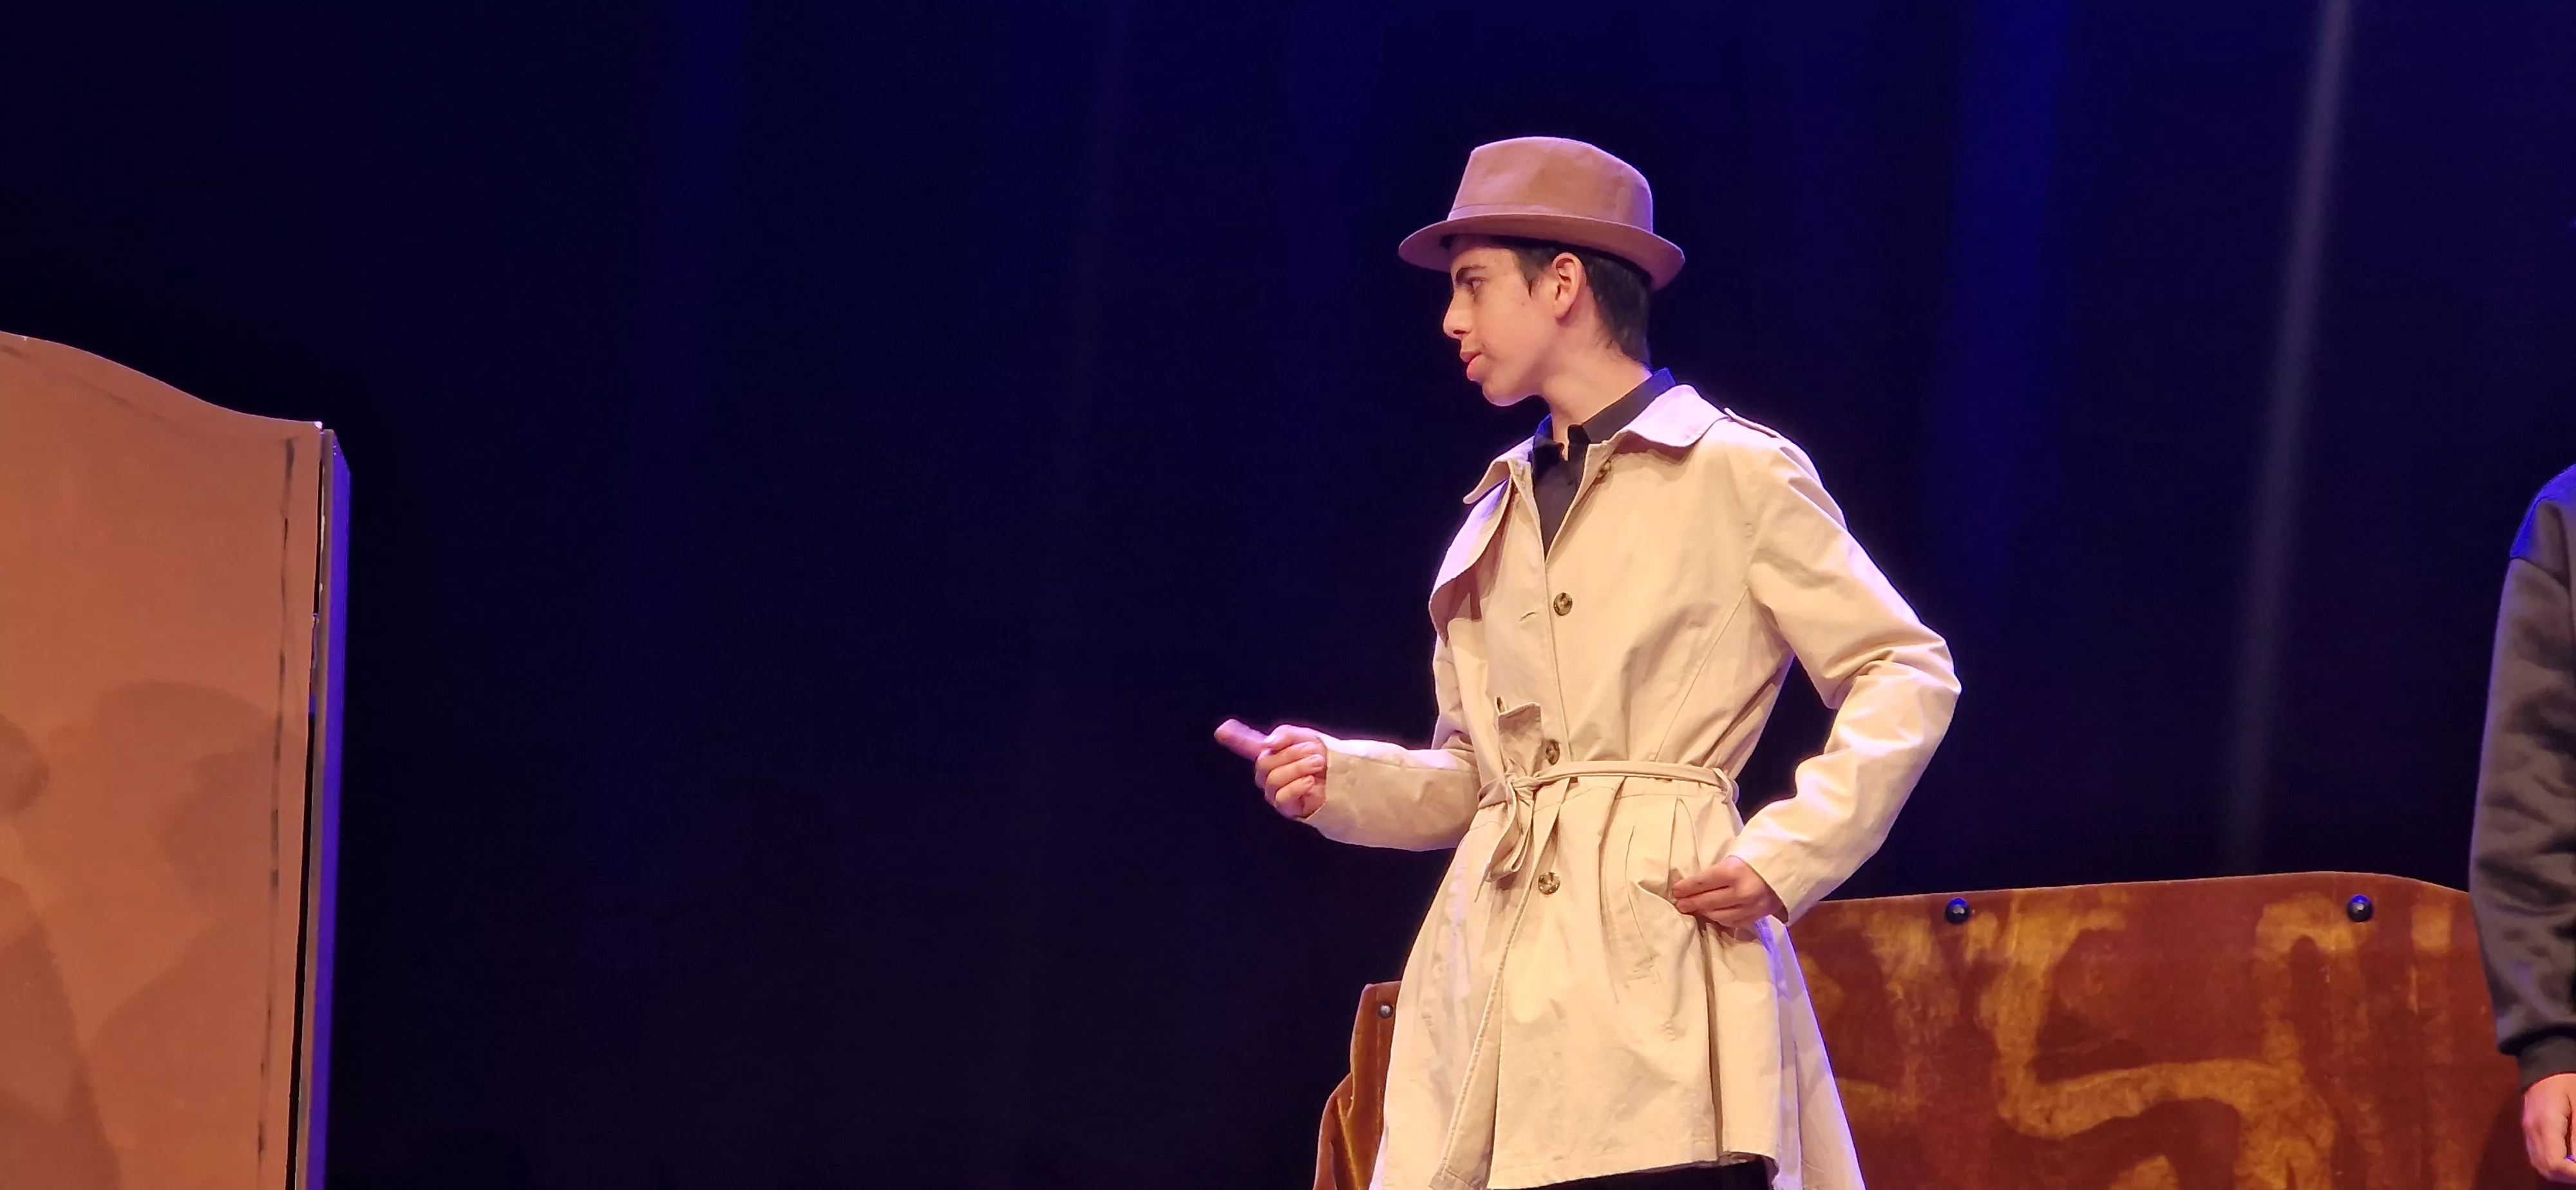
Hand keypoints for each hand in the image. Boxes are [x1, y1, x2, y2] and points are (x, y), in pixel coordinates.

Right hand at [1214, 719, 1326, 819]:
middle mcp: (1268, 773)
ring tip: (1318, 765)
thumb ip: (1285, 735)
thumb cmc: (1324, 759)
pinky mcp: (1286, 807)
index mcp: (1271, 754)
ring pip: (1273, 778)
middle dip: (1292, 753)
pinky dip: (1298, 786)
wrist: (1343, 781)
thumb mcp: (1307, 738)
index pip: (1248, 745)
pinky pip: (1282, 796)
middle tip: (1314, 752)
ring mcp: (1275, 792)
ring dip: (1299, 767)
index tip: (1222, 730)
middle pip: (1264, 762)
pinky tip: (1310, 782)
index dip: (1236, 737)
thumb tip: (1267, 745)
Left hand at [1670, 855, 1785, 931]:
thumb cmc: (1762, 851)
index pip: (1701, 883)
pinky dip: (1722, 919)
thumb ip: (1719, 869)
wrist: (1795, 861)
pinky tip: (1714, 915)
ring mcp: (1752, 907)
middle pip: (1708, 902)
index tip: (1675, 890)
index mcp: (1734, 871)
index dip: (1685, 888)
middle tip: (1680, 904)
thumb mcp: (1738, 853)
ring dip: (1704, 913)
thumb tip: (1698, 881)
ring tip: (1694, 910)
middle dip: (1691, 903)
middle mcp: (1741, 892)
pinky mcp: (1759, 915)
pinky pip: (1735, 922)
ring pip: (1719, 915)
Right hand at [2524, 1072, 2575, 1181]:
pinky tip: (2568, 1160)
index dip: (2574, 1174)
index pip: (2554, 1163)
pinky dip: (2553, 1165)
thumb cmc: (2568, 1082)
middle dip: (2568, 1177)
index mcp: (2545, 1124)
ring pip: (2540, 1166)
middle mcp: (2531, 1132)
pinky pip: (2538, 1157)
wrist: (2544, 1063)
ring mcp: (2527, 1132)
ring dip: (2560, 1173)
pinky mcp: (2529, 1131)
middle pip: (2545, 1169)